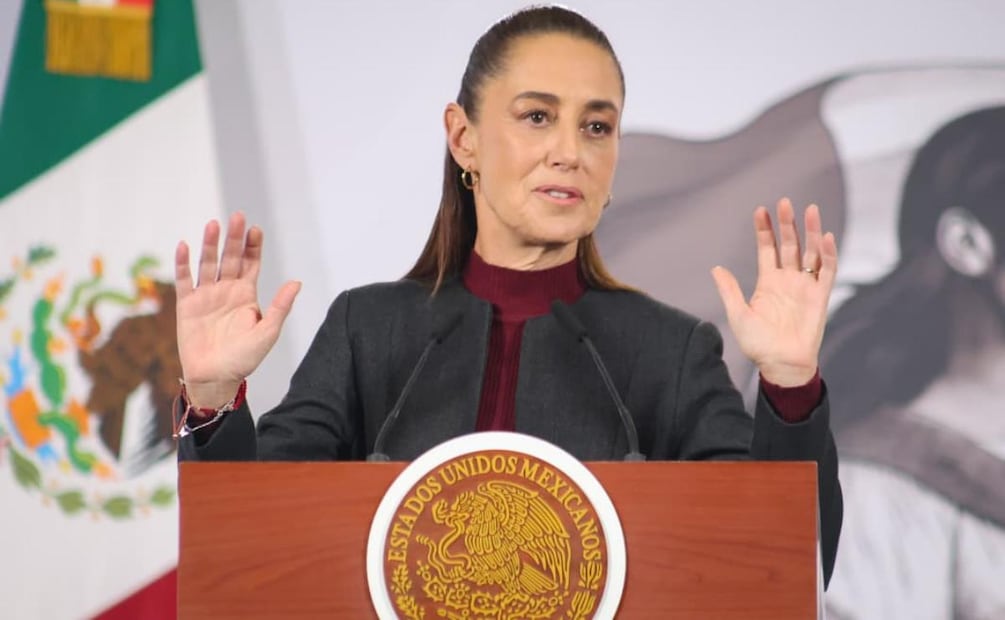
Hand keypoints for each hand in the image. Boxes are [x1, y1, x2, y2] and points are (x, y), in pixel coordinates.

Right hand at [175, 212, 300, 407]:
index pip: (250, 263)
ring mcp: (206, 296)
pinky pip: (184, 280)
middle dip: (234, 238)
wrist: (215, 378)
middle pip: (230, 258)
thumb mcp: (267, 333)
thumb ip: (280, 307)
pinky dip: (183, 263)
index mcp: (246, 295)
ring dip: (210, 245)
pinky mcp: (187, 305)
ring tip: (213, 225)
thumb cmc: (244, 358)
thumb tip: (297, 282)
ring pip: (208, 264)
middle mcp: (226, 290)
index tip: (256, 229)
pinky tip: (184, 246)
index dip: (253, 246)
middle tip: (237, 217)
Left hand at [711, 198, 837, 386]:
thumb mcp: (738, 314)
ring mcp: (805, 286)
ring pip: (810, 252)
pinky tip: (824, 236)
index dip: (764, 230)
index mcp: (768, 281)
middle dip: (787, 224)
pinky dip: (827, 254)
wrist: (781, 364)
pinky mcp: (820, 296)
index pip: (767, 249)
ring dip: (811, 232)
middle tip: (784, 202)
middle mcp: (788, 280)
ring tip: (809, 209)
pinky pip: (827, 271)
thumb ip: (729, 290)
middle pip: (790, 245)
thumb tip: (716, 268)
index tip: (760, 210)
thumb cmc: (758, 344)